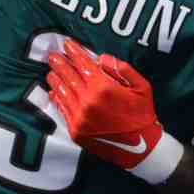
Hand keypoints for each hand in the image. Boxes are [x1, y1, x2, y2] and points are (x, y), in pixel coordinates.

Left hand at [46, 39, 180, 182]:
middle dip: (60, 63)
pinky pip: (63, 110)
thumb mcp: (142, 86)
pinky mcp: (76, 130)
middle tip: (52, 55)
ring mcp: (79, 116)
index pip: (83, 64)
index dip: (74, 52)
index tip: (67, 43)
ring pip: (62, 92)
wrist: (141, 149)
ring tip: (51, 71)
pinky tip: (54, 92)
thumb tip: (101, 58)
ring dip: (55, 79)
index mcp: (103, 88)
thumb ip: (122, 68)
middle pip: (68, 76)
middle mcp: (87, 100)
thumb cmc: (142, 115)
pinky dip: (57, 98)